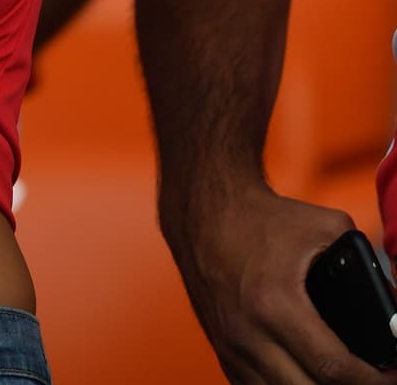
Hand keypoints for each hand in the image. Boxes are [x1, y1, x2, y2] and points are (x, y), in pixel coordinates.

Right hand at [166, 183, 388, 384]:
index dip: (372, 382)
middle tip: (370, 382)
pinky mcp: (224, 355)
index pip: (333, 367)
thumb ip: (366, 263)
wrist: (204, 213)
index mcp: (276, 303)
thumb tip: (394, 307)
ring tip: (339, 380)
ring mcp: (233, 349)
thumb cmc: (265, 219)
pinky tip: (306, 376)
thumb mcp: (323, 226)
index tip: (391, 377)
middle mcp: (250, 334)